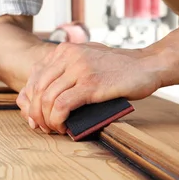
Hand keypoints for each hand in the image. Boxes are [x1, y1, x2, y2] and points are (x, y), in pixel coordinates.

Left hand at [16, 42, 162, 133]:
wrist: (148, 65)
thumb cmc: (117, 70)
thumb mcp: (86, 62)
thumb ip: (65, 74)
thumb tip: (41, 100)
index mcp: (63, 50)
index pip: (34, 77)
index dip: (30, 100)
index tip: (34, 116)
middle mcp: (68, 56)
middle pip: (37, 88)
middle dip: (35, 112)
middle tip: (42, 126)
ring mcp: (79, 68)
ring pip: (47, 98)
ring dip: (46, 119)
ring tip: (53, 129)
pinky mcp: (91, 84)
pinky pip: (62, 104)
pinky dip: (57, 119)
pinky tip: (62, 127)